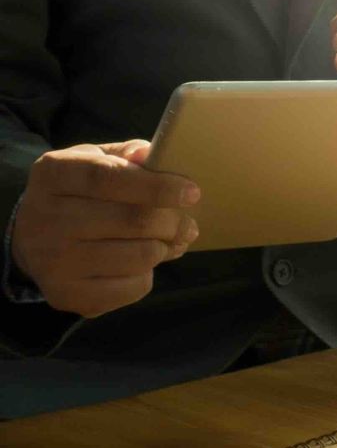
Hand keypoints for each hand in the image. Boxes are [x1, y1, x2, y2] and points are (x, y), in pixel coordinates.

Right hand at [10, 140, 199, 318]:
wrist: (34, 241)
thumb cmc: (80, 194)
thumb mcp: (95, 162)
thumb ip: (125, 156)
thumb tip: (147, 154)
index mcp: (53, 174)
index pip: (107, 177)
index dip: (156, 186)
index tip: (192, 193)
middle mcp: (45, 217)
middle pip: (133, 220)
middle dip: (173, 222)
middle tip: (187, 224)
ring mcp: (52, 260)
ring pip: (140, 256)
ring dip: (164, 248)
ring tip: (162, 242)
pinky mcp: (65, 293)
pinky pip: (133, 287)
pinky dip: (147, 275)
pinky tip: (136, 264)